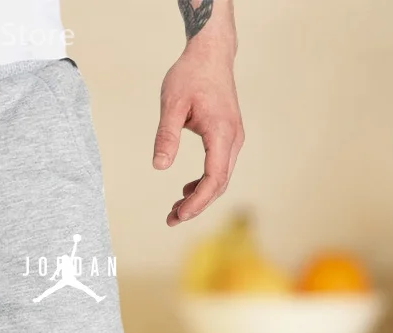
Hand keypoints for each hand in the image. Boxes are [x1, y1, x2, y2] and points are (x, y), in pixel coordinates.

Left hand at [153, 33, 243, 225]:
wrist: (211, 54)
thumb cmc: (191, 75)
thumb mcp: (171, 103)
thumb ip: (166, 135)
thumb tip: (159, 166)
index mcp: (221, 132)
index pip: (214, 178)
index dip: (198, 201)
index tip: (178, 214)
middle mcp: (233, 138)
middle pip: (219, 184)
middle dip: (196, 206)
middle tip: (171, 220)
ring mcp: (233, 138)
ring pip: (220, 178)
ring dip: (200, 197)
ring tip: (175, 210)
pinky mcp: (228, 136)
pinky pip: (219, 168)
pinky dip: (204, 183)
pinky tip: (186, 190)